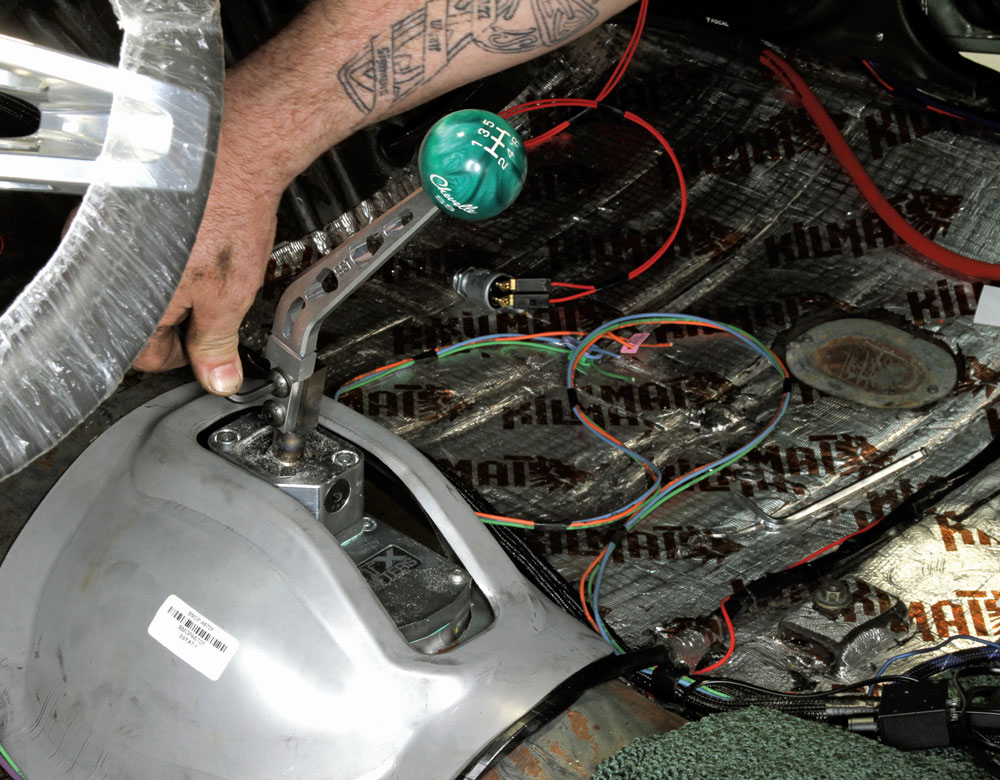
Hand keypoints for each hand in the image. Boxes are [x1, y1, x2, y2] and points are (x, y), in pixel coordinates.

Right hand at [131, 93, 285, 394]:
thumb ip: (216, 344)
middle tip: (216, 301)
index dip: (185, 357)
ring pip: (139, 289)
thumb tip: (217, 379)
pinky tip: (195, 240)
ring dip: (175, 288)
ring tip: (209, 263)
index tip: (207, 349)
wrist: (231, 145)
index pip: (144, 357)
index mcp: (128, 302)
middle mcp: (102, 270)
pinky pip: (137, 256)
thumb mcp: (230, 294)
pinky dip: (167, 257)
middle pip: (139, 322)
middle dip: (181, 320)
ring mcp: (101, 236)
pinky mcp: (113, 211)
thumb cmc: (228, 209)